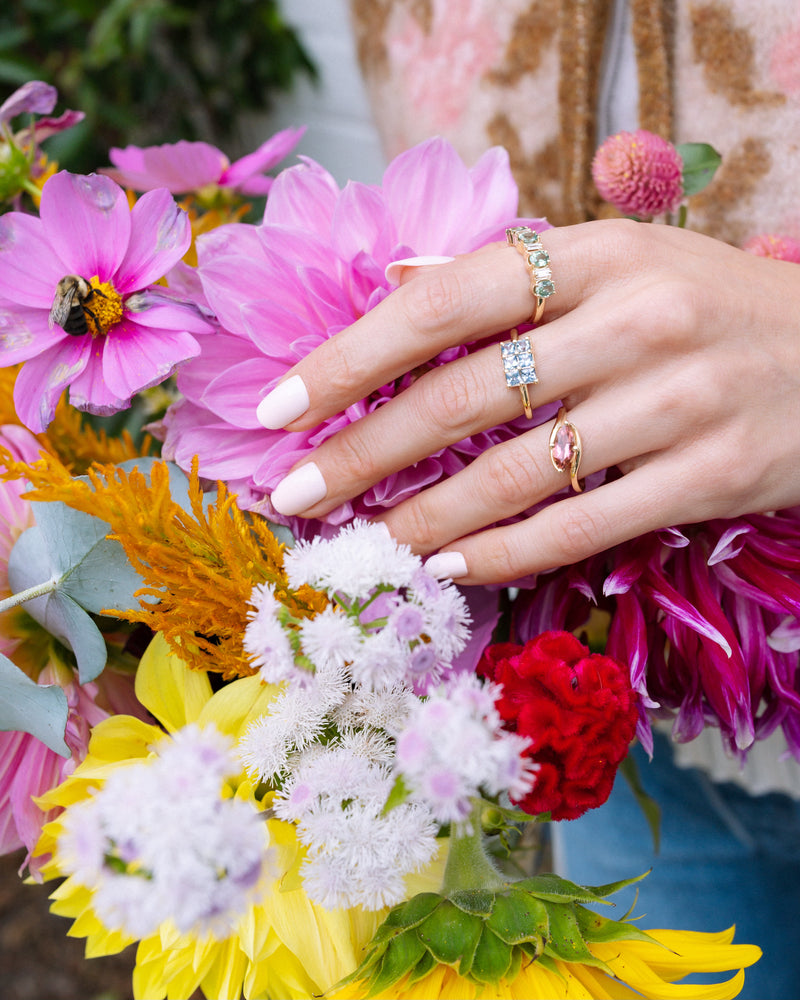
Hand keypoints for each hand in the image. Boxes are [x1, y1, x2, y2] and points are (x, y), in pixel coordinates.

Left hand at [257, 219, 799, 584]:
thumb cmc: (708, 307)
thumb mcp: (620, 261)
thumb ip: (508, 275)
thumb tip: (393, 284)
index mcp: (597, 254)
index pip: (442, 302)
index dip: (349, 357)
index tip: (281, 408)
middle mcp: (635, 320)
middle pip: (464, 395)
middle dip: (362, 451)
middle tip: (296, 493)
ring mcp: (678, 402)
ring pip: (516, 474)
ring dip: (423, 518)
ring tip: (364, 543)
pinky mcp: (712, 475)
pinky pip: (583, 527)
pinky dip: (506, 553)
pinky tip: (450, 568)